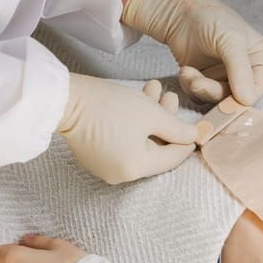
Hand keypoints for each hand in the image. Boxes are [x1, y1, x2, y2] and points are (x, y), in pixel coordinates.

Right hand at [57, 75, 195, 184]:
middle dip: (166, 120)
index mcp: (135, 169)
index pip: (171, 158)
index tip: (198, 125)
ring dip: (150, 114)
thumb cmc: (110, 107)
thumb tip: (195, 137)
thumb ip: (177, 128)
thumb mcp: (151, 114)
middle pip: (154, 148)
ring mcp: (105, 164)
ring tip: (156, 88)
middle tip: (171, 96)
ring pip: (139, 140)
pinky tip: (139, 96)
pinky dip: (133, 121)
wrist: (65, 100)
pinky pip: (123, 139)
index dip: (187, 140)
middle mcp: (120, 173)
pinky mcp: (94, 152)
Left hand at [122, 0, 262, 104]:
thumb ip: (240, 70)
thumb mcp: (230, 41)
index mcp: (258, 58)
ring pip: (215, 98)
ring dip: (199, 88)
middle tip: (197, 83)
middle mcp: (243, 70)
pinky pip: (199, 96)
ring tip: (187, 72)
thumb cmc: (209, 18)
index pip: (256, 89)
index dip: (241, 99)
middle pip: (234, 97)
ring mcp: (222, 75)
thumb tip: (248, 101)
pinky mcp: (204, 79)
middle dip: (213, 91)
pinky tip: (184, 70)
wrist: (178, 12)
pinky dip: (190, 87)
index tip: (223, 99)